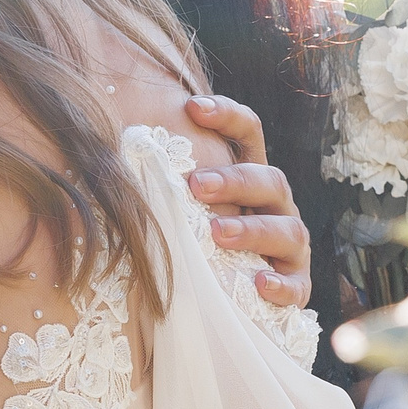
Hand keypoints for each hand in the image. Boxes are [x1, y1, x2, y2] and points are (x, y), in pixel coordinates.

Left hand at [183, 93, 311, 308]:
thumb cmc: (195, 245)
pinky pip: (297, 286)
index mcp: (249, 180)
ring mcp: (289, 248)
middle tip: (196, 185)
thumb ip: (164, 188)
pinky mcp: (296, 287)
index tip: (192, 107)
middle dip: (234, 180)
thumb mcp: (183, 213)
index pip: (249, 135)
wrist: (222, 301)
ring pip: (288, 230)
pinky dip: (281, 285)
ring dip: (253, 230)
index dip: (227, 116)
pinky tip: (259, 284)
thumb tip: (110, 158)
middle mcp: (276, 208)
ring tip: (218, 233)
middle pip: (270, 180)